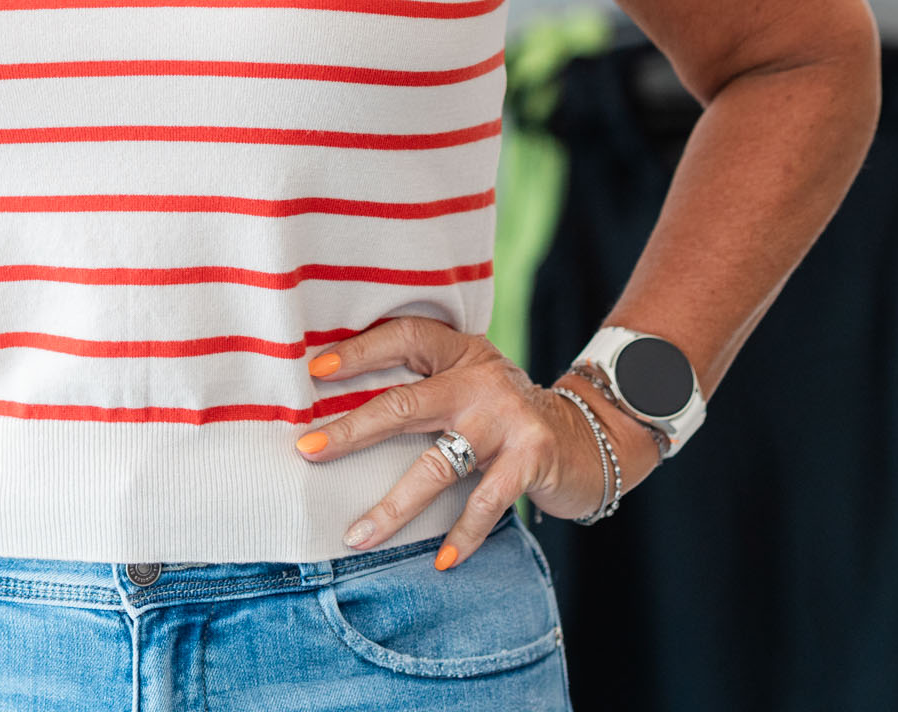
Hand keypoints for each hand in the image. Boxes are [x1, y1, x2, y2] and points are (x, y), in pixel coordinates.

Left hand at [294, 318, 651, 568]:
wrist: (589, 437)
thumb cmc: (506, 416)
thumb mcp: (470, 386)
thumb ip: (425, 388)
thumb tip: (343, 415)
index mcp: (460, 353)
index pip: (404, 338)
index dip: (360, 351)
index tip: (315, 370)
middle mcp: (481, 379)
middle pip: (405, 404)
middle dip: (352, 431)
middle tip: (308, 451)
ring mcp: (507, 418)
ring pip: (436, 465)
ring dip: (393, 507)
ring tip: (357, 536)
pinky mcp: (531, 456)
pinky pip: (486, 501)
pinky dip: (463, 534)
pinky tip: (443, 561)